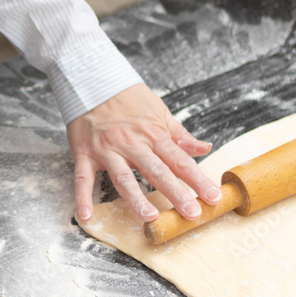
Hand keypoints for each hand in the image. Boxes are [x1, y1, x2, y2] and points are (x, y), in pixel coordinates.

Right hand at [67, 83, 221, 222]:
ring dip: (136, 198)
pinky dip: (82, 197)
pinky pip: (83, 178)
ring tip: (150, 217)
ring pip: (123, 177)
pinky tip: (87, 215)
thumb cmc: (128, 98)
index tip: (213, 197)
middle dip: (175, 193)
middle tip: (192, 214)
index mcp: (153, 134)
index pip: (180, 161)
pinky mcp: (84, 153)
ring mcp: (107, 150)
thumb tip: (205, 148)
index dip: (197, 180)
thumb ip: (180, 135)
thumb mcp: (159, 111)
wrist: (93, 80)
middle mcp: (131, 144)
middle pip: (156, 172)